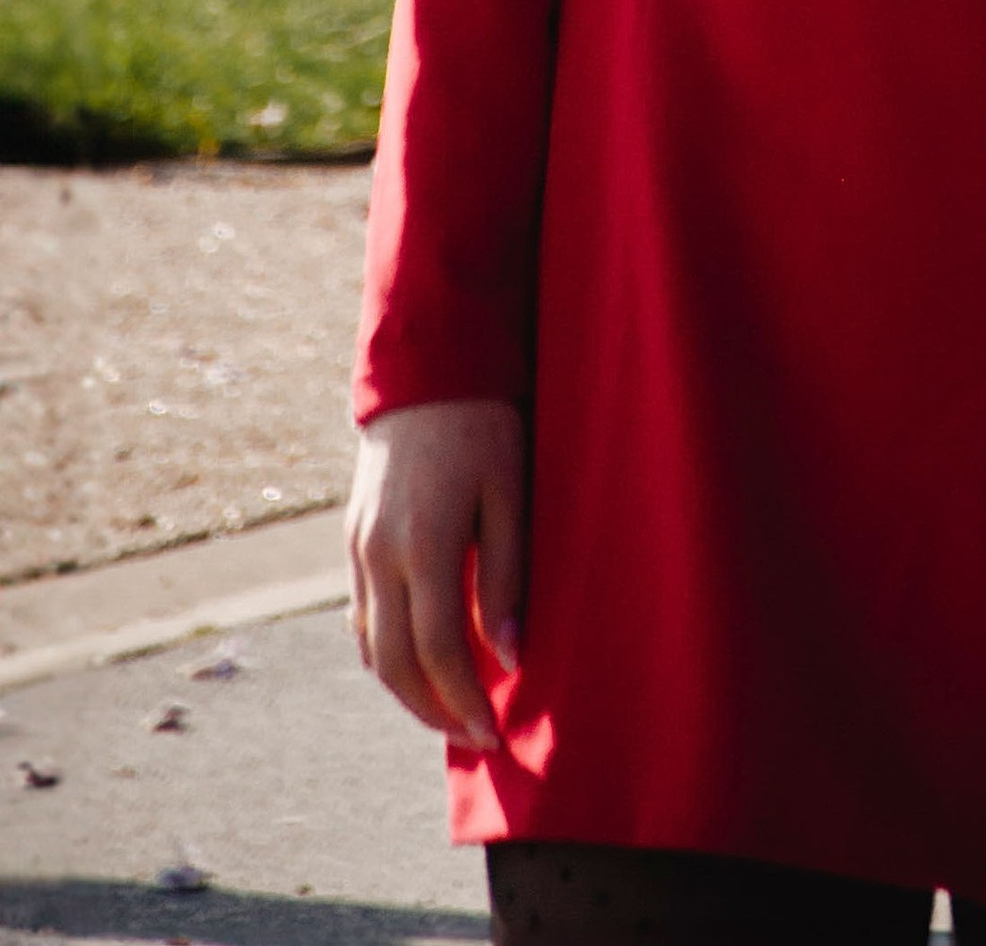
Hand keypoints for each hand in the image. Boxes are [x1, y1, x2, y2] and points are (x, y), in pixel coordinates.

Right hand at [346, 397, 523, 750]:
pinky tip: (415, 660)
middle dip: (432, 709)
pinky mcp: (351, 539)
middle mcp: (379, 555)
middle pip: (393, 663)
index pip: (438, 651)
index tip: (492, 734)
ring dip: (404, 687)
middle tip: (471, 735)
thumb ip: (508, 577)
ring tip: (447, 708)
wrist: (427, 372)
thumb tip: (510, 658)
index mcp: (424, 546)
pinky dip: (384, 650)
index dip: (464, 701)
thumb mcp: (511, 494)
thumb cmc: (484, 427)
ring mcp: (357, 548)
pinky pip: (360, 614)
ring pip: (369, 645)